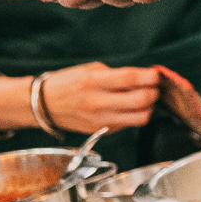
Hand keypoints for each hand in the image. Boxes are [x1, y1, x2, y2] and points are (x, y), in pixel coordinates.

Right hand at [28, 65, 168, 134]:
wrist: (43, 105)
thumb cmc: (67, 83)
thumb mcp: (90, 70)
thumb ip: (116, 74)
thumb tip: (142, 77)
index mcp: (94, 82)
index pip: (131, 78)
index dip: (150, 76)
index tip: (157, 74)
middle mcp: (98, 102)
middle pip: (141, 100)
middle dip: (155, 92)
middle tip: (156, 87)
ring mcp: (101, 120)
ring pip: (140, 118)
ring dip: (150, 108)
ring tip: (147, 99)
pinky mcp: (102, 131)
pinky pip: (128, 125)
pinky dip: (135, 116)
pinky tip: (131, 108)